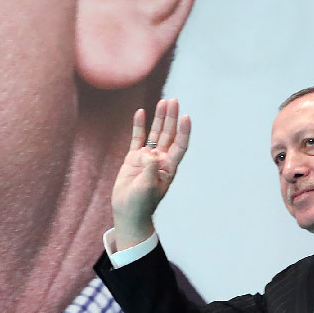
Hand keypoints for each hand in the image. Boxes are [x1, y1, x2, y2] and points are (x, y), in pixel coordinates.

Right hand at [109, 98, 190, 248]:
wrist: (128, 212)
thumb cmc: (140, 204)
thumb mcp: (147, 188)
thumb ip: (150, 169)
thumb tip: (149, 152)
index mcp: (168, 168)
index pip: (179, 145)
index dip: (183, 131)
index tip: (185, 117)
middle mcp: (160, 160)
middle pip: (168, 134)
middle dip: (171, 117)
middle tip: (173, 100)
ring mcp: (147, 158)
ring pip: (155, 134)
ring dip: (159, 118)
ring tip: (162, 102)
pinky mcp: (133, 158)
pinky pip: (137, 138)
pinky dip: (139, 126)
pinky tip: (141, 113)